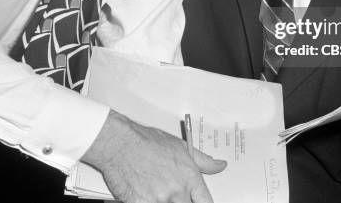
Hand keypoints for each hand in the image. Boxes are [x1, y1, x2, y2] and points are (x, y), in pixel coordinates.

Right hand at [82, 110, 225, 202]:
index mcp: (189, 177)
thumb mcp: (181, 147)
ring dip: (164, 201)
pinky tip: (144, 193)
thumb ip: (203, 161)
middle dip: (182, 201)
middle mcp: (177, 191)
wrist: (120, 144)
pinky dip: (148, 202)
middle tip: (172, 193)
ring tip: (155, 188)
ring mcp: (159, 200)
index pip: (206, 202)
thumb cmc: (147, 142)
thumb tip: (220, 165)